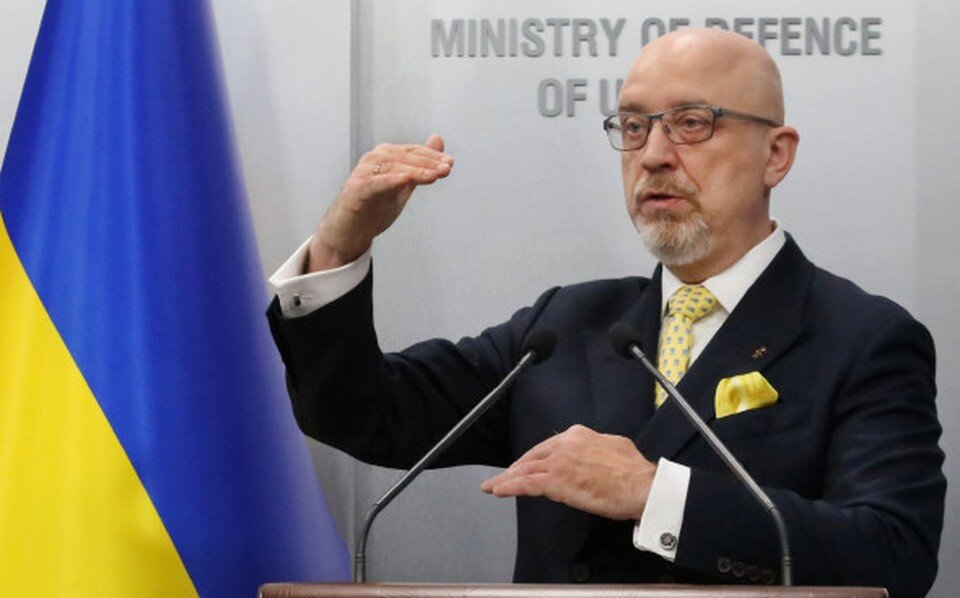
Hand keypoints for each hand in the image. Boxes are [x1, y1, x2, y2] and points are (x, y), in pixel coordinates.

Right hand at [307, 135, 453, 270]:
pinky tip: (405, 181)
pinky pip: (375, 182)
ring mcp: (363, 173)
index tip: (449, 163)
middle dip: (428, 163)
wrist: (350, 231)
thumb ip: (421, 164)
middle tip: (446, 169)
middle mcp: (374, 160)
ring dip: (415, 171)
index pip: (413, 152)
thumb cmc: (374, 206)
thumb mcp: (404, 183)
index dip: (432, 156)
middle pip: (404, 157)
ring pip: (393, 167)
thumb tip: (438, 141)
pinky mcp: (356, 189)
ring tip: (433, 176)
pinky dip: (391, 180)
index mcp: (386, 156)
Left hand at [481, 424, 656, 519]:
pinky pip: (526, 484)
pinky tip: (498, 491)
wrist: (642, 486)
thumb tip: (591, 453)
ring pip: (525, 470)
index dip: (533, 459)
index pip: (547, 447)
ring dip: (507, 479)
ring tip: (493, 486)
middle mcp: (564, 444)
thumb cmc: (634, 471)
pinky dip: (509, 487)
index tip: (526, 466)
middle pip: (532, 457)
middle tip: (503, 478)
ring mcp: (559, 462)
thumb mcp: (614, 445)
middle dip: (516, 468)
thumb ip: (596, 446)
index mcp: (577, 434)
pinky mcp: (557, 482)